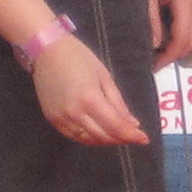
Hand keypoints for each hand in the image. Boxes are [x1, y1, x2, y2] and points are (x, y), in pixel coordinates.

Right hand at [32, 35, 148, 146]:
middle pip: (103, 136)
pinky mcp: (52, 120)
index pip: (115, 126)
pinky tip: (99, 134)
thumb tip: (132, 124)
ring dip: (106, 140)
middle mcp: (75, 113)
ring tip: (118, 135)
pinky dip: (89, 138)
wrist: (46, 50)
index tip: (145, 139)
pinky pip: (74, 136)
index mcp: (90, 99)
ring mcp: (61, 118)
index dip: (132, 135)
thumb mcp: (104, 77)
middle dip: (121, 138)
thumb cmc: (79, 57)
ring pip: (89, 140)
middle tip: (133, 136)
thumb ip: (118, 103)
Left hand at [146, 0, 191, 65]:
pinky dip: (182, 32)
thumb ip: (151, 20)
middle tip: (156, 62)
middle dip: (176, 54)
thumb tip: (153, 45)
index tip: (153, 67)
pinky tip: (165, 33)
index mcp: (186, 3)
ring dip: (180, 43)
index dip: (168, 57)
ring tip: (159, 50)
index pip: (181, 41)